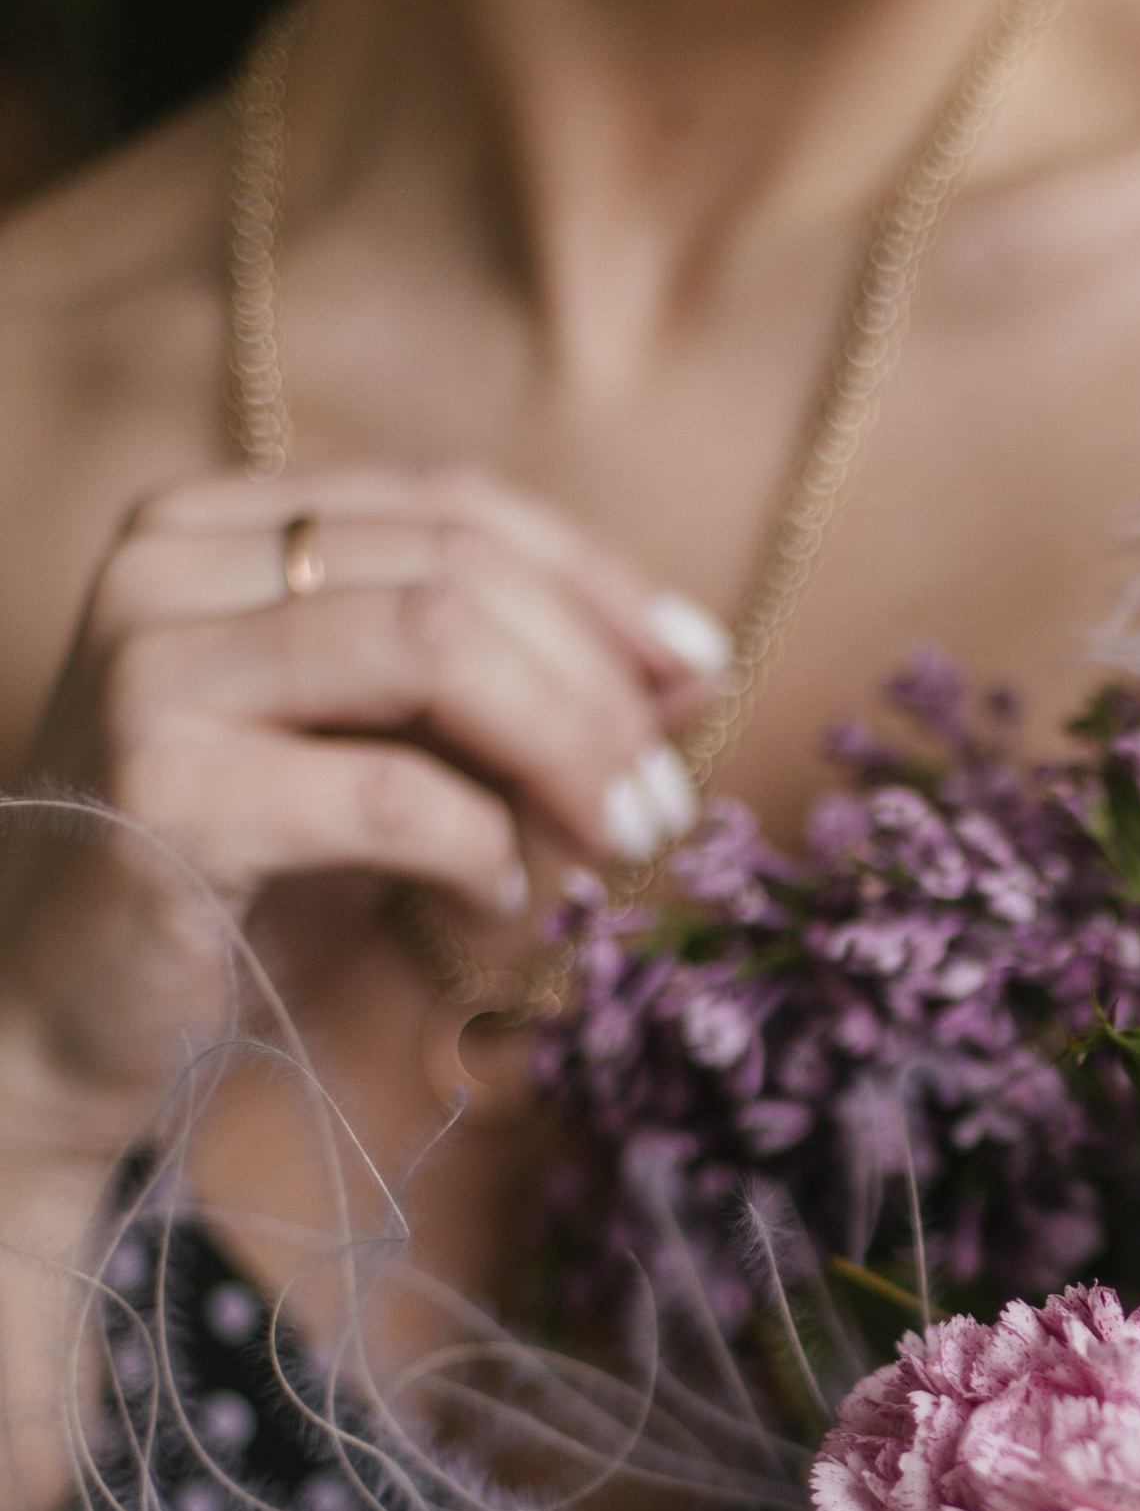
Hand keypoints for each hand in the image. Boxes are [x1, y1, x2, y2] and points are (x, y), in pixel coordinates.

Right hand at [7, 462, 729, 1106]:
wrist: (68, 1007)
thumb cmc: (248, 876)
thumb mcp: (395, 755)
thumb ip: (514, 694)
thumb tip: (690, 668)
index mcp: (223, 526)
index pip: (455, 503)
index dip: (600, 583)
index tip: (700, 673)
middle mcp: (172, 565)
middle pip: (461, 572)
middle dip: (600, 691)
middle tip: (666, 805)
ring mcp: (155, 667)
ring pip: (436, 646)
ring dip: (567, 751)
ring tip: (615, 843)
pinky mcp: (162, 790)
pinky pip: (390, 791)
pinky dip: (481, 848)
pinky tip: (497, 898)